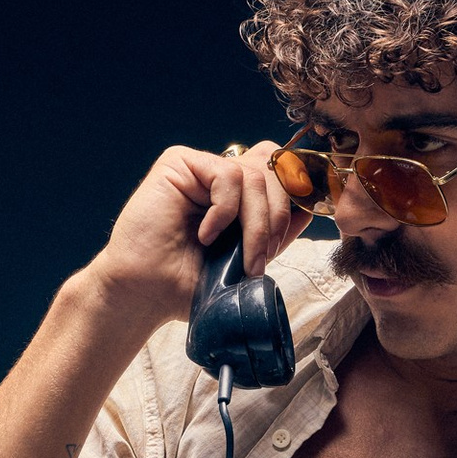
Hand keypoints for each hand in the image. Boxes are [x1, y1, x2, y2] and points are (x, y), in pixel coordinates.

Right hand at [82, 141, 309, 326]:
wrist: (146, 294)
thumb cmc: (187, 284)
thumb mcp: (247, 261)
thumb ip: (275, 233)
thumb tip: (310, 207)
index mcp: (238, 196)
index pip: (282, 174)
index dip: (296, 195)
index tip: (293, 233)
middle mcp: (221, 177)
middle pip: (275, 169)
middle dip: (279, 218)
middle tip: (261, 259)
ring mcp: (201, 168)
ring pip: (256, 175)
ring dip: (256, 224)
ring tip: (239, 258)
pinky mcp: (179, 162)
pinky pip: (227, 174)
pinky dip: (225, 211)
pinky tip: (207, 235)